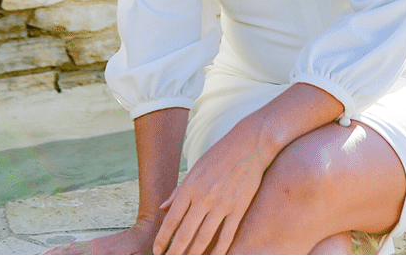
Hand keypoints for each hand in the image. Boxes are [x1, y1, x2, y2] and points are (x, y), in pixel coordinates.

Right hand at [40, 215, 160, 254]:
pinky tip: (55, 252)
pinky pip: (75, 247)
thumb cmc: (145, 252)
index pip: (70, 258)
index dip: (56, 260)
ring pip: (67, 250)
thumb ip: (109, 260)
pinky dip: (62, 251)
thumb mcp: (130, 262)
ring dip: (53, 256)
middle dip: (49, 260)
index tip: (41, 262)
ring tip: (38, 260)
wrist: (151, 229)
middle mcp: (92, 247)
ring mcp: (93, 243)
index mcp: (98, 254)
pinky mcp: (97, 243)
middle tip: (33, 262)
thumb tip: (92, 256)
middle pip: (64, 255)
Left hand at [153, 123, 270, 254]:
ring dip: (193, 256)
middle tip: (168, 264)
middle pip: (185, 233)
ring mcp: (222, 204)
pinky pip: (227, 236)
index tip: (157, 252)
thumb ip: (179, 190)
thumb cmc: (219, 155)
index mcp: (190, 186)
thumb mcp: (195, 169)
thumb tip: (163, 208)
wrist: (248, 144)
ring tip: (186, 265)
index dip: (163, 238)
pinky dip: (218, 252)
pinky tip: (212, 261)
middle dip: (174, 252)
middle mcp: (204, 197)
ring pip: (204, 238)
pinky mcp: (239, 208)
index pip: (172, 219)